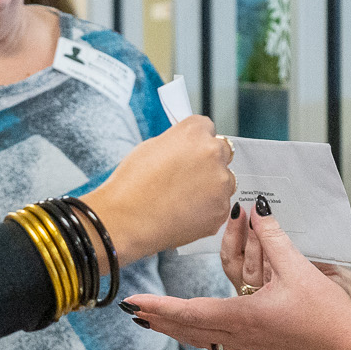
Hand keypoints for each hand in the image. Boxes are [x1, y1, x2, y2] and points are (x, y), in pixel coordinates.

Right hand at [82, 115, 235, 265]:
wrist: (126, 221)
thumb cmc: (131, 185)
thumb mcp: (150, 148)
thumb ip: (176, 143)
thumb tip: (185, 147)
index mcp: (194, 133)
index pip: (207, 127)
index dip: (196, 141)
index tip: (190, 151)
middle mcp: (213, 154)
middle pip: (221, 153)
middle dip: (208, 162)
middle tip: (187, 177)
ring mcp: (220, 184)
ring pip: (224, 181)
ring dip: (211, 187)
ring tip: (182, 199)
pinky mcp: (221, 211)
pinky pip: (220, 206)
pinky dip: (207, 210)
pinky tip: (184, 214)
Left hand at [128, 208, 350, 349]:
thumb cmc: (327, 314)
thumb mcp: (298, 268)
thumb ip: (273, 237)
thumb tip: (256, 210)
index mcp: (244, 317)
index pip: (190, 312)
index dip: (160, 306)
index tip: (135, 303)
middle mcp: (241, 334)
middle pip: (188, 330)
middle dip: (158, 319)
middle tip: (133, 311)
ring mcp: (250, 343)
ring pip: (201, 338)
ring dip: (175, 329)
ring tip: (154, 322)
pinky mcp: (261, 344)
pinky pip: (218, 341)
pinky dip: (197, 334)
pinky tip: (196, 331)